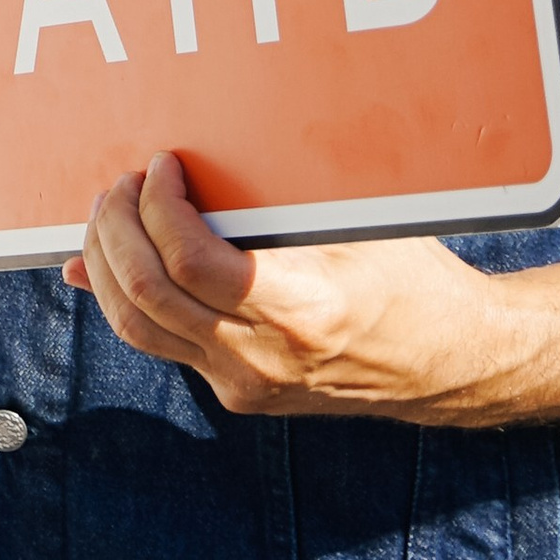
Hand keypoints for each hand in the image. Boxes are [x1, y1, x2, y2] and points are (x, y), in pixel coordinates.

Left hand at [65, 152, 527, 422]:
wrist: (451, 361)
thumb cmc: (412, 274)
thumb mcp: (359, 221)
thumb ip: (277, 196)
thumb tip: (195, 168)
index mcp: (302, 307)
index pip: (190, 259)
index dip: (158, 204)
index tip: (163, 165)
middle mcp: (265, 356)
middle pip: (147, 295)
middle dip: (116, 228)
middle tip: (122, 184)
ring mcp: (247, 383)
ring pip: (137, 328)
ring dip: (108, 265)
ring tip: (113, 215)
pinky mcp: (239, 394)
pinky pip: (160, 344)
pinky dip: (128, 298)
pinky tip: (109, 264)